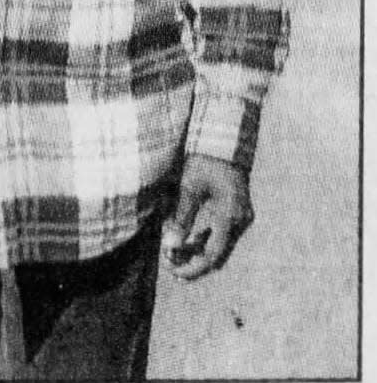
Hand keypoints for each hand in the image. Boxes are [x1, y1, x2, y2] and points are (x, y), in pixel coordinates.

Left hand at [162, 155, 253, 280]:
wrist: (224, 141)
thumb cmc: (204, 160)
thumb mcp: (189, 187)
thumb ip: (181, 217)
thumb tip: (170, 246)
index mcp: (229, 216)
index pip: (212, 256)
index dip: (193, 268)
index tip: (173, 272)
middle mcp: (240, 221)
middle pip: (218, 253)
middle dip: (194, 261)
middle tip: (170, 264)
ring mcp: (242, 216)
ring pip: (221, 244)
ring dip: (199, 250)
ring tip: (175, 252)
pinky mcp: (239, 211)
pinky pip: (223, 233)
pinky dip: (206, 238)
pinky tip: (189, 239)